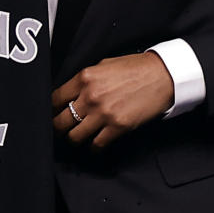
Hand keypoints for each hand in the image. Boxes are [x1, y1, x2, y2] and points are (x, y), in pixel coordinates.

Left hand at [52, 52, 174, 148]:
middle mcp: (91, 96)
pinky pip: (97, 144)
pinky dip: (93, 148)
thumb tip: (71, 93)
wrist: (162, 75)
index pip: (55, 99)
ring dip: (74, 140)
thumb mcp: (103, 65)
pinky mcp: (118, 126)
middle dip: (57, 128)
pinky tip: (95, 144)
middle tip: (60, 130)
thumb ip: (85, 80)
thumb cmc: (135, 69)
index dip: (51, 109)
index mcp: (85, 77)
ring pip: (75, 137)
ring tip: (77, 138)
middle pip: (60, 121)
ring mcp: (104, 113)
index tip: (52, 114)